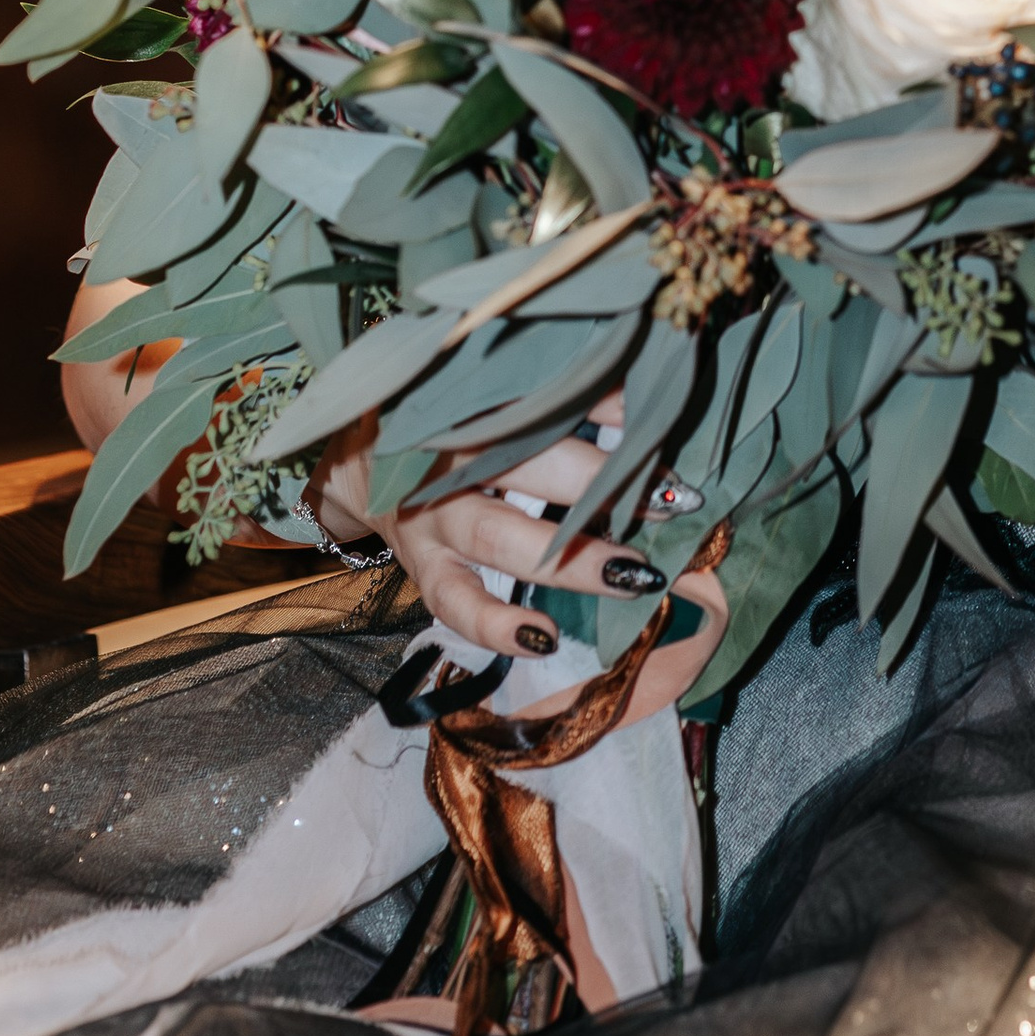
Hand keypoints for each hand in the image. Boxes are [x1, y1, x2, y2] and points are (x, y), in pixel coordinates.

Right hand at [314, 419, 724, 699]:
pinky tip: (545, 639)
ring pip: (498, 538)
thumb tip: (648, 399)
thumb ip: (571, 396)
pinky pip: (454, 603)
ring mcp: (429, 516)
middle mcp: (447, 456)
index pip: (543, 400)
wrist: (358, 461)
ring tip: (635, 576)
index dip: (609, 411)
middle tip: (675, 504)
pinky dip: (496, 626)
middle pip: (527, 467)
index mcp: (474, 402)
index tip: (665, 426)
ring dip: (570, 561)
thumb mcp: (502, 399)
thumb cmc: (458, 424)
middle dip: (603, 487)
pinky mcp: (420, 567)